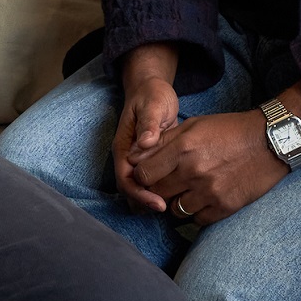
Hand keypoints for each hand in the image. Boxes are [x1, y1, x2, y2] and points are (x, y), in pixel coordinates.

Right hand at [114, 48, 180, 212]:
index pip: (126, 180)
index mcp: (123, 147)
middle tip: (170, 210)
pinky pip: (150, 185)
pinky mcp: (149, 163)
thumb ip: (149, 123)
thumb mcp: (153, 105)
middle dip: (146, 204)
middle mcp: (127, 158)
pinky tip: (177, 197)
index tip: (159, 203)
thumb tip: (145, 143)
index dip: (140, 194)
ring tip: (175, 209)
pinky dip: (159, 194)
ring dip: (151, 202)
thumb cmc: (152, 96)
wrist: (151, 90)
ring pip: (139, 191)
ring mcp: (137, 162)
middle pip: (130, 191)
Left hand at [128, 111, 286, 225]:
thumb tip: (134, 156)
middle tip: (165, 184)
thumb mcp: (194, 126)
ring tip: (186, 191)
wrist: (269, 142)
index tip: (148, 175)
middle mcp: (193, 171)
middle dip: (157, 190)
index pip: (144, 174)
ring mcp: (209, 192)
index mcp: (183, 147)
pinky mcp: (224, 207)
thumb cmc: (229, 130)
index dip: (141, 176)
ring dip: (176, 203)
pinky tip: (203, 200)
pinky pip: (197, 220)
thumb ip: (163, 141)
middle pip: (157, 194)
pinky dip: (196, 213)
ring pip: (175, 211)